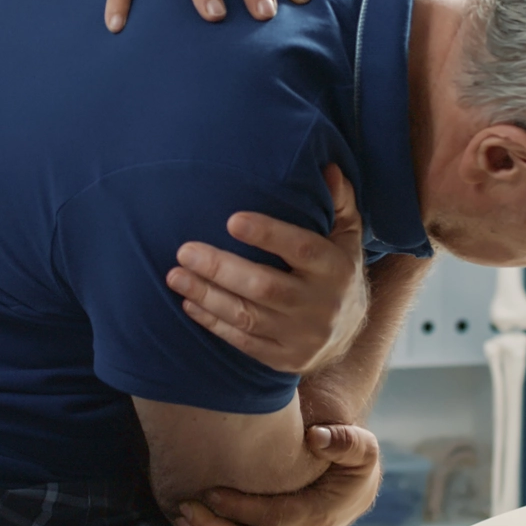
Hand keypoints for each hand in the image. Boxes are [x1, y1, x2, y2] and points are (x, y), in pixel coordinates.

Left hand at [166, 165, 366, 373]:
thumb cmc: (337, 270)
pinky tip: (189, 303)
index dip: (268, 234)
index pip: (301, 249)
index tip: (231, 220)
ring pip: (247, 316)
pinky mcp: (283, 359)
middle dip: (221, 269)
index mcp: (335, 268)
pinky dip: (213, 323)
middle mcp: (320, 305)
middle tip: (185, 251)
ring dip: (207, 295)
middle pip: (265, 287)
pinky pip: (242, 341)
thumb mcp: (347, 235)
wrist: (350, 334)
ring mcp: (301, 336)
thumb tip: (328, 167)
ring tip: (175, 275)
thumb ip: (339, 201)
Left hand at [172, 423, 381, 525]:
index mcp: (320, 514)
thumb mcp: (362, 448)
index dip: (242, 508)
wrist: (354, 485)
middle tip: (186, 508)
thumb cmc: (352, 460)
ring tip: (182, 521)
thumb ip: (345, 441)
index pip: (275, 516)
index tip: (212, 492)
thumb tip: (316, 437)